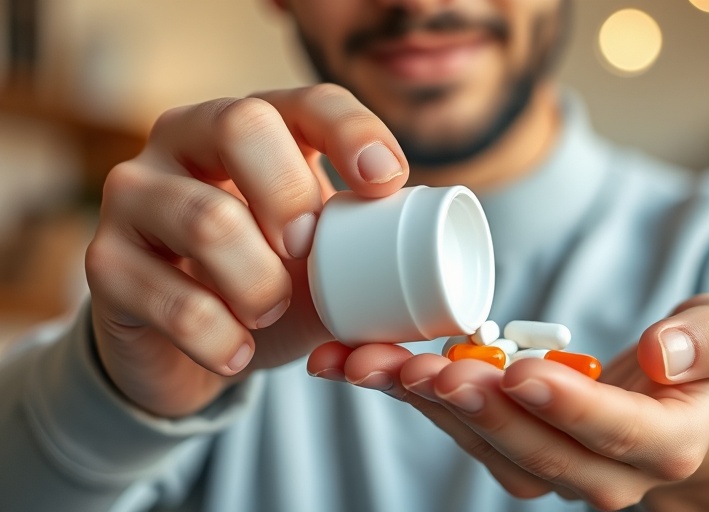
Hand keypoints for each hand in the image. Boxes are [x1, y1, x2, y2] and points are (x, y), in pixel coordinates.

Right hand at [86, 84, 408, 417]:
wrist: (188, 344)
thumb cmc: (267, 284)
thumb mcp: (321, 263)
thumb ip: (363, 250)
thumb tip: (435, 261)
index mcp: (252, 129)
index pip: (305, 102)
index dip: (352, 132)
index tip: (386, 182)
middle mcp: (184, 141)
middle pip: (240, 124)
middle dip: (292, 194)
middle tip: (310, 252)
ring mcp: (135, 195)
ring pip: (204, 216)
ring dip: (258, 282)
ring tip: (270, 314)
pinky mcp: (104, 261)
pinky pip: (166, 296)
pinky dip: (218, 336)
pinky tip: (236, 354)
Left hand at [308, 294, 708, 510]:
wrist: (669, 399)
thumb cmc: (700, 362)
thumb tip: (662, 352)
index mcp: (664, 447)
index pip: (614, 434)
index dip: (567, 406)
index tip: (521, 372)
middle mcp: (602, 473)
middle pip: (534, 450)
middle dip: (478, 409)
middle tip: (432, 369)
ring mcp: (551, 466)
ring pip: (482, 443)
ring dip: (423, 403)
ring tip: (373, 362)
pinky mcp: (509, 445)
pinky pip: (457, 424)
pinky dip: (408, 393)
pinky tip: (360, 362)